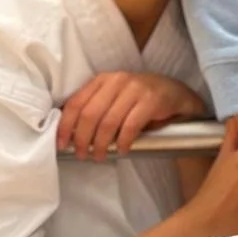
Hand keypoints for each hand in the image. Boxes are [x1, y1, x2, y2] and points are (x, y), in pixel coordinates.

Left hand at [58, 72, 206, 160]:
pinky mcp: (151, 100)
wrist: (176, 93)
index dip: (65, 126)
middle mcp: (116, 80)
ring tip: (100, 157)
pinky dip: (123, 142)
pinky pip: (130, 126)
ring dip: (101, 144)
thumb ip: (95, 109)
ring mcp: (135, 88)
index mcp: (103, 79)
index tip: (61, 144)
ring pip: (108, 122)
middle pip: (89, 114)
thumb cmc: (140, 100)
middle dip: (82, 139)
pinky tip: (122, 151)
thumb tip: (70, 134)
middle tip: (82, 155)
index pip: (76, 103)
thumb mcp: (114, 98)